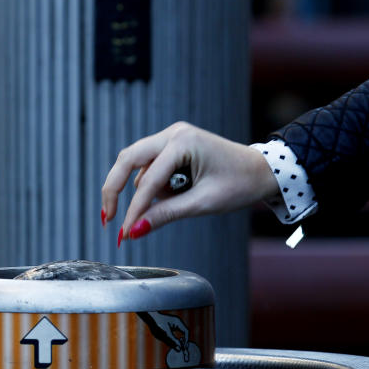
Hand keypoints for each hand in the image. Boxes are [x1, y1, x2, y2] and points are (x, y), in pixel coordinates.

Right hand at [101, 122, 279, 242]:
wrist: (261, 171)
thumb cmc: (239, 184)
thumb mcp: (202, 203)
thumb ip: (166, 215)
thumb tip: (134, 231)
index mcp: (183, 142)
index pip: (147, 181)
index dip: (134, 210)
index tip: (124, 234)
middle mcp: (173, 133)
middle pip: (127, 160)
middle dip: (113, 190)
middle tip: (107, 219)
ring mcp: (171, 137)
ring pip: (137, 166)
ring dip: (144, 191)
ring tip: (179, 202)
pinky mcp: (172, 146)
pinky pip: (150, 168)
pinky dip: (154, 186)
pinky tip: (178, 193)